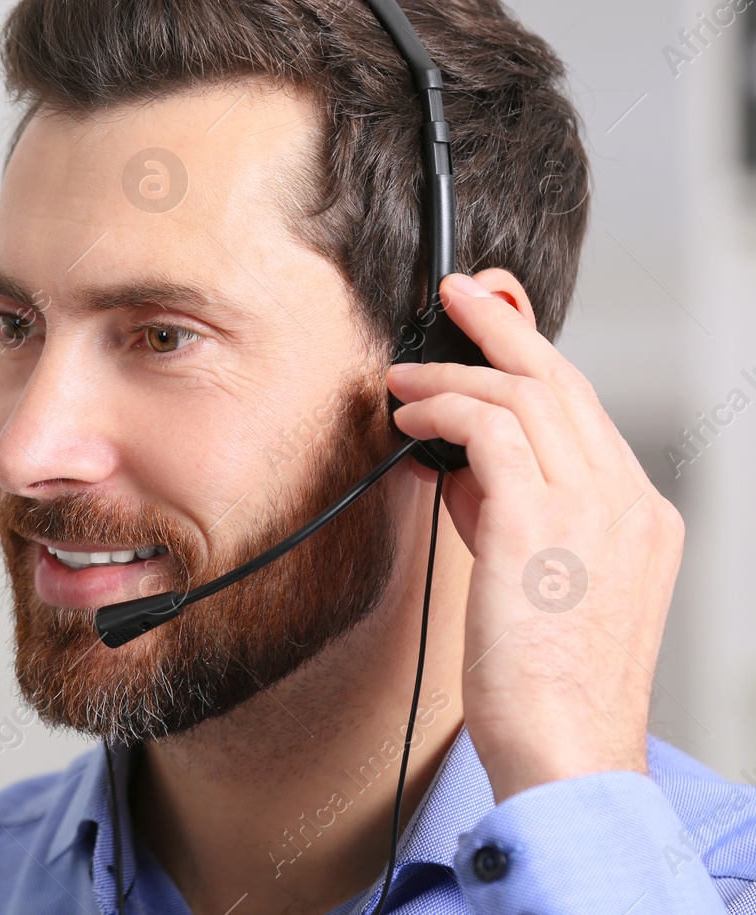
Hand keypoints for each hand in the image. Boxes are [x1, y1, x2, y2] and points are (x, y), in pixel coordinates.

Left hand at [385, 270, 683, 801]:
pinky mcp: (540, 522)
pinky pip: (487, 428)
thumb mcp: (537, 582)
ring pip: (524, 393)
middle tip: (459, 292)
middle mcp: (627, 502)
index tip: (491, 331)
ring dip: (452, 373)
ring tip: (404, 377)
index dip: (531, 361)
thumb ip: (509, 514)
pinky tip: (410, 416)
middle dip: (505, 324)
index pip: (583, 413)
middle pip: (565, 380)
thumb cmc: (545, 685)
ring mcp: (592, 508)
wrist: (567, 752)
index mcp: (640, 517)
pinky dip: (443, 408)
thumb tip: (458, 463)